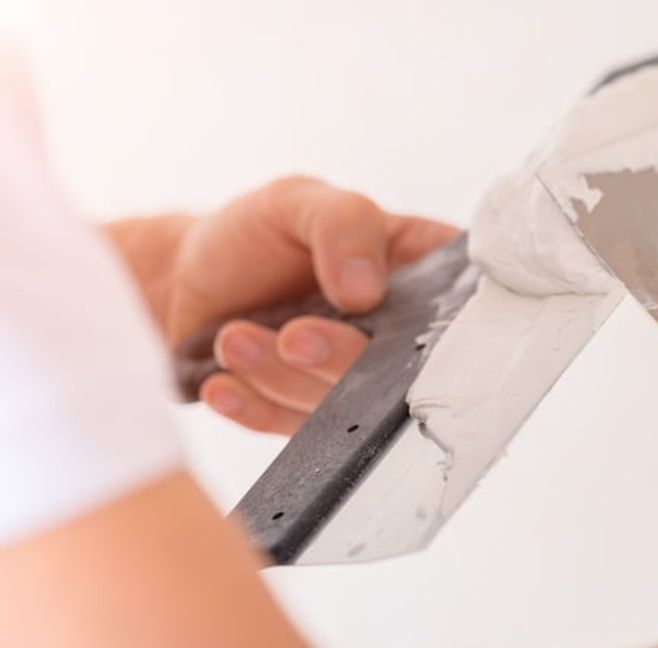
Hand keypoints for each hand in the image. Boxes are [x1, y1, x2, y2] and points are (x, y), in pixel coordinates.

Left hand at [155, 176, 457, 433]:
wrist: (184, 277)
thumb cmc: (254, 233)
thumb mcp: (297, 201)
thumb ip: (342, 225)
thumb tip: (366, 288)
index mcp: (419, 269)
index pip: (465, 299)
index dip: (452, 321)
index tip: (401, 319)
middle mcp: (397, 332)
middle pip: (401, 369)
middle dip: (343, 357)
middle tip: (296, 336)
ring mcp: (354, 379)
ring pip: (340, 402)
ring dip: (283, 376)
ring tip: (235, 339)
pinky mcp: (308, 416)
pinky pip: (291, 428)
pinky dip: (256, 407)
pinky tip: (223, 385)